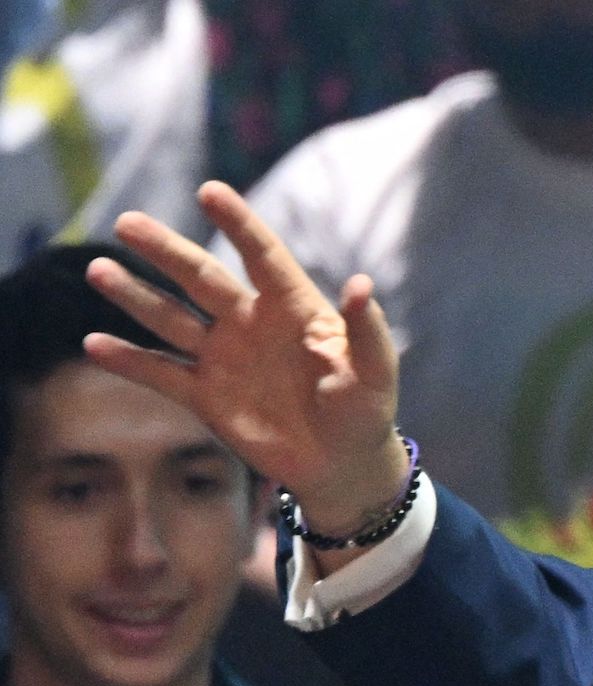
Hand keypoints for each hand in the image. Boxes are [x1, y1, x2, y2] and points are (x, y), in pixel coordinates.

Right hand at [84, 181, 408, 534]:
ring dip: (136, 297)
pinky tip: (94, 344)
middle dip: (166, 250)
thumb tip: (362, 284)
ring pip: (172, 319)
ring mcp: (224, 358)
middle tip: (127, 222)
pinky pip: (162, 374)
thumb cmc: (366, 413)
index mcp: (295, 308)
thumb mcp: (376, 372)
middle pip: (203, 278)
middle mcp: (251, 323)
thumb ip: (367, 331)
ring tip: (99, 271)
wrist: (342, 465)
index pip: (264, 257)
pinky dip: (130, 361)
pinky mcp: (207, 397)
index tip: (211, 191)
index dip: (239, 225)